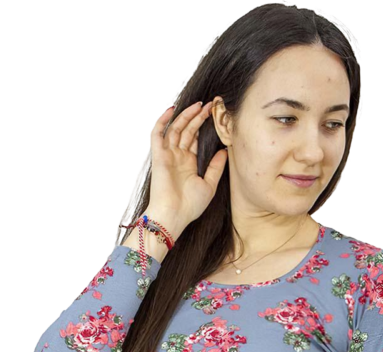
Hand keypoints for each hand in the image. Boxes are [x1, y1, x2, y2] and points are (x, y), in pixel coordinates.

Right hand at [147, 100, 227, 226]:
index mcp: (189, 164)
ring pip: (175, 128)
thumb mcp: (209, 185)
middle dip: (198, 117)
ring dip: (186, 115)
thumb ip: (216, 167)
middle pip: (187, 131)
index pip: (196, 139)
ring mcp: (168, 155)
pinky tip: (172, 109)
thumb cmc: (190, 206)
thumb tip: (225, 151)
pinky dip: (163, 120)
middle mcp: (178, 157)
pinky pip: (157, 133)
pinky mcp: (158, 155)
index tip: (216, 115)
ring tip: (199, 105)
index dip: (204, 126)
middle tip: (211, 105)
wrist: (173, 216)